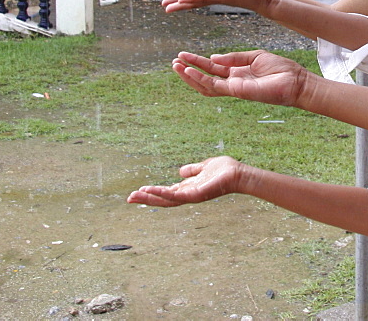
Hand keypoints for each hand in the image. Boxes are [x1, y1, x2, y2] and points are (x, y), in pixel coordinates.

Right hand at [127, 156, 244, 206]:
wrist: (239, 174)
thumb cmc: (225, 171)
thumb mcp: (204, 167)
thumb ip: (192, 170)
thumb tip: (180, 171)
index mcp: (188, 188)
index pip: (167, 193)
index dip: (152, 193)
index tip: (138, 192)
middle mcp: (188, 194)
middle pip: (163, 199)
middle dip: (146, 200)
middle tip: (129, 199)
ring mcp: (191, 196)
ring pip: (166, 200)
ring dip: (150, 198)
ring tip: (135, 196)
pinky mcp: (195, 195)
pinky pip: (175, 196)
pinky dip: (162, 194)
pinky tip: (151, 191)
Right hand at [172, 50, 309, 106]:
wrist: (295, 81)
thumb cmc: (280, 69)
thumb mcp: (255, 57)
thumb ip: (234, 58)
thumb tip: (213, 58)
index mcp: (238, 73)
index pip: (212, 69)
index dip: (198, 62)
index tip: (184, 55)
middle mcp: (233, 82)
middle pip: (205, 78)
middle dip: (189, 70)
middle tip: (175, 61)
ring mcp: (234, 88)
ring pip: (205, 85)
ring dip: (190, 77)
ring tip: (176, 66)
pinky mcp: (237, 91)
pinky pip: (214, 86)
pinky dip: (200, 79)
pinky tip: (189, 71)